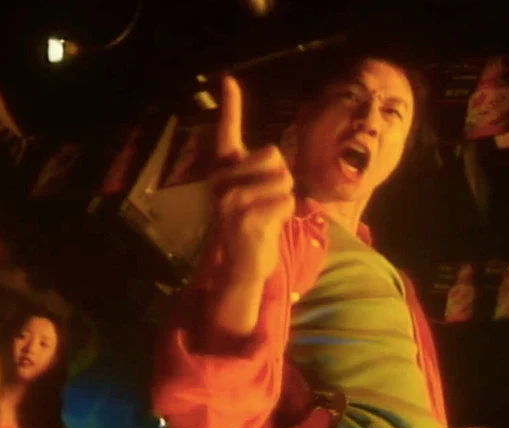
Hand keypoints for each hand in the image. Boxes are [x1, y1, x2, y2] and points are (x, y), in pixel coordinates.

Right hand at [209, 76, 294, 332]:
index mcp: (224, 172)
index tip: (228, 80)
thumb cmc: (256, 225)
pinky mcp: (245, 217)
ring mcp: (231, 199)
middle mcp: (221, 181)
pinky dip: (287, 214)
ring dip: (286, 198)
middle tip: (267, 203)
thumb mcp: (255, 194)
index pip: (227, 132)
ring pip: (283, 179)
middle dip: (282, 178)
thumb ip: (261, 173)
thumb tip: (275, 157)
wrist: (244, 266)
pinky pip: (286, 200)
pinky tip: (269, 227)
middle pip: (274, 156)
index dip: (230, 105)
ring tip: (268, 216)